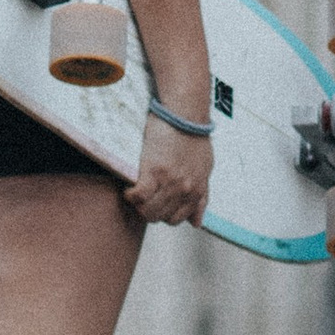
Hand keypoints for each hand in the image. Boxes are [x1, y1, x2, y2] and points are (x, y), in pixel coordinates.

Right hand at [126, 112, 210, 230]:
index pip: (178, 220)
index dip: (164, 214)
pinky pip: (137, 197)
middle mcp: (185, 189)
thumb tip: (197, 222)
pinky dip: (130, 196)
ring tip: (136, 194)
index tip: (157, 204)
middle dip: (150, 211)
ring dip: (139, 206)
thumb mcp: (205, 168)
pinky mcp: (154, 172)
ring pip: (148, 211)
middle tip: (144, 199)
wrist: (185, 112)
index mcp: (197, 189)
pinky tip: (129, 189)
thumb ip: (202, 196)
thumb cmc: (194, 136)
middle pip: (161, 218)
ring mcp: (170, 182)